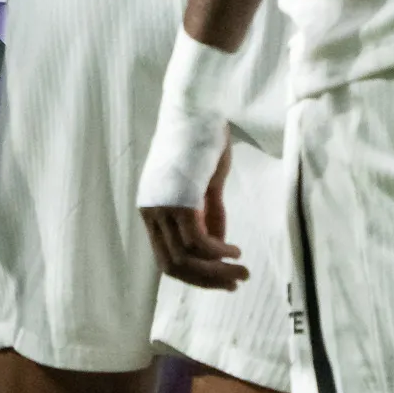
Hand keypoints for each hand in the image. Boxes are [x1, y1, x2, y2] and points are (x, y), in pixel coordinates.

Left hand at [143, 145, 249, 289]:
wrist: (197, 109)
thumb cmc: (202, 140)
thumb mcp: (205, 183)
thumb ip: (208, 213)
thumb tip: (218, 244)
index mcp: (152, 209)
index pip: (167, 258)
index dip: (195, 275)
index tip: (223, 280)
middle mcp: (151, 212)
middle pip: (173, 265)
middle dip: (207, 280)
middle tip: (236, 283)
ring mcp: (162, 208)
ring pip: (185, 257)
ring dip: (216, 270)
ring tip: (242, 270)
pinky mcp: (178, 201)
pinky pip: (198, 240)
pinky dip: (218, 251)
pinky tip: (235, 251)